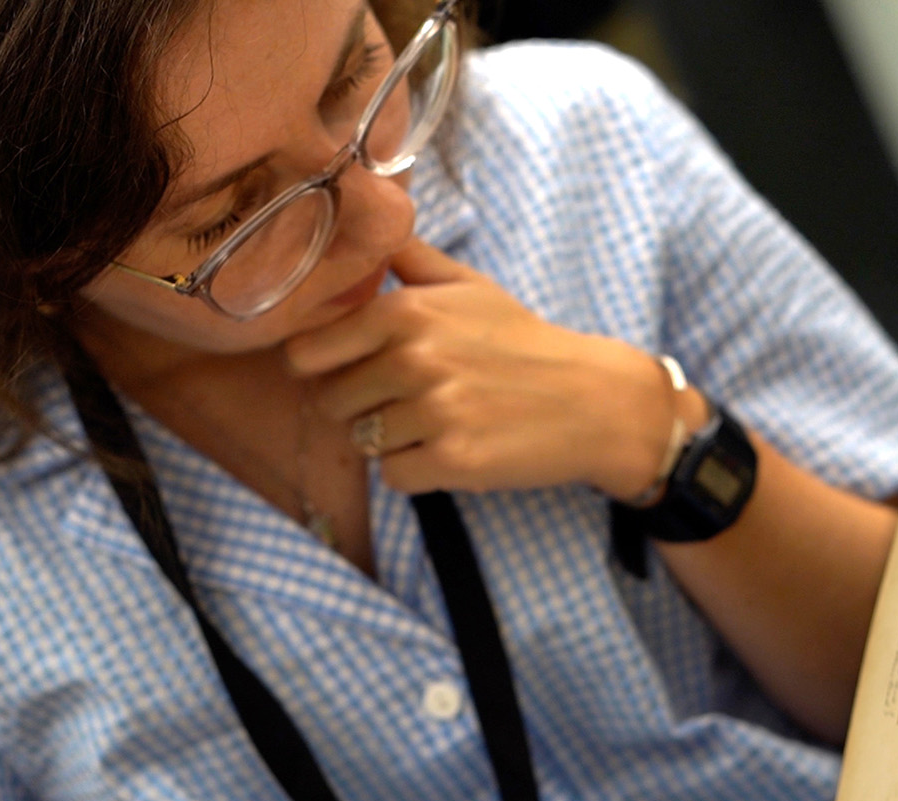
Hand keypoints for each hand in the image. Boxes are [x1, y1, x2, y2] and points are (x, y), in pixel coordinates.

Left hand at [285, 238, 674, 497]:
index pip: (305, 353)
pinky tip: (453, 448)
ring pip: (362, 440)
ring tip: (440, 420)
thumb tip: (363, 226)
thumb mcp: (469, 285)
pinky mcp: (452, 459)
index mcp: (404, 311)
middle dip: (361, 405)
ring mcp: (432, 411)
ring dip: (392, 438)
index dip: (326, 365)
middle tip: (411, 398)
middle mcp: (413, 358)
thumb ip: (407, 259)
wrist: (592, 399)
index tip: (355, 368)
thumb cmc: (524, 342)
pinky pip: (394, 476)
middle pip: (331, 402)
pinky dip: (418, 470)